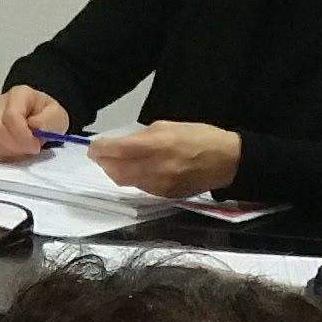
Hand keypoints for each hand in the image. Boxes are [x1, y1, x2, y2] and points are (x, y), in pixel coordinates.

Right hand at [0, 82, 70, 158]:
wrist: (42, 120)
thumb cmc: (48, 116)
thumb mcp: (57, 115)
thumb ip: (48, 119)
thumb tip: (33, 125)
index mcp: (18, 94)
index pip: (11, 115)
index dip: (22, 134)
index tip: (35, 145)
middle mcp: (0, 103)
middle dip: (16, 145)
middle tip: (31, 149)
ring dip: (11, 151)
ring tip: (26, 150)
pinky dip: (5, 154)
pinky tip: (18, 152)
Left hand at [87, 120, 243, 198]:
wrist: (227, 161)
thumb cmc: (200, 137)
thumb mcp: (169, 126)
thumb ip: (143, 136)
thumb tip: (121, 143)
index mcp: (157, 145)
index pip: (118, 150)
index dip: (101, 149)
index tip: (93, 146)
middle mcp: (155, 168)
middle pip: (116, 170)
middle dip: (104, 162)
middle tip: (100, 155)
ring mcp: (160, 185)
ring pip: (125, 181)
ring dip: (115, 171)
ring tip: (115, 162)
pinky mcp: (165, 196)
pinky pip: (140, 188)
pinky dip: (132, 179)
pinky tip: (135, 170)